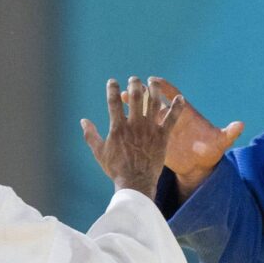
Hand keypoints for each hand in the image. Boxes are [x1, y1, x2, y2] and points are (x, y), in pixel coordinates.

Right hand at [80, 77, 184, 199]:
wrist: (136, 182)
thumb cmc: (115, 168)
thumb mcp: (99, 152)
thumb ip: (90, 135)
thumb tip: (83, 121)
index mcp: (117, 127)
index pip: (113, 102)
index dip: (112, 89)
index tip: (112, 81)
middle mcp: (134, 125)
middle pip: (135, 97)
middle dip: (134, 85)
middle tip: (134, 79)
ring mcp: (149, 130)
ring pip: (154, 103)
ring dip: (154, 90)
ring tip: (153, 82)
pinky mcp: (162, 136)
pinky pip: (171, 119)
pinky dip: (177, 108)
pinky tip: (180, 98)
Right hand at [128, 77, 243, 200]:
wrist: (199, 166)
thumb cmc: (211, 150)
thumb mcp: (221, 142)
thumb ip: (229, 133)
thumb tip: (241, 125)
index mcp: (186, 112)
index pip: (174, 94)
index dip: (165, 87)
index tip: (154, 80)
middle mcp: (173, 116)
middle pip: (158, 99)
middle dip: (146, 91)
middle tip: (134, 84)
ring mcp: (163, 125)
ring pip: (147, 109)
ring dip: (136, 101)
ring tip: (122, 94)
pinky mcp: (156, 137)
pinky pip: (143, 126)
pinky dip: (134, 119)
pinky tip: (121, 114)